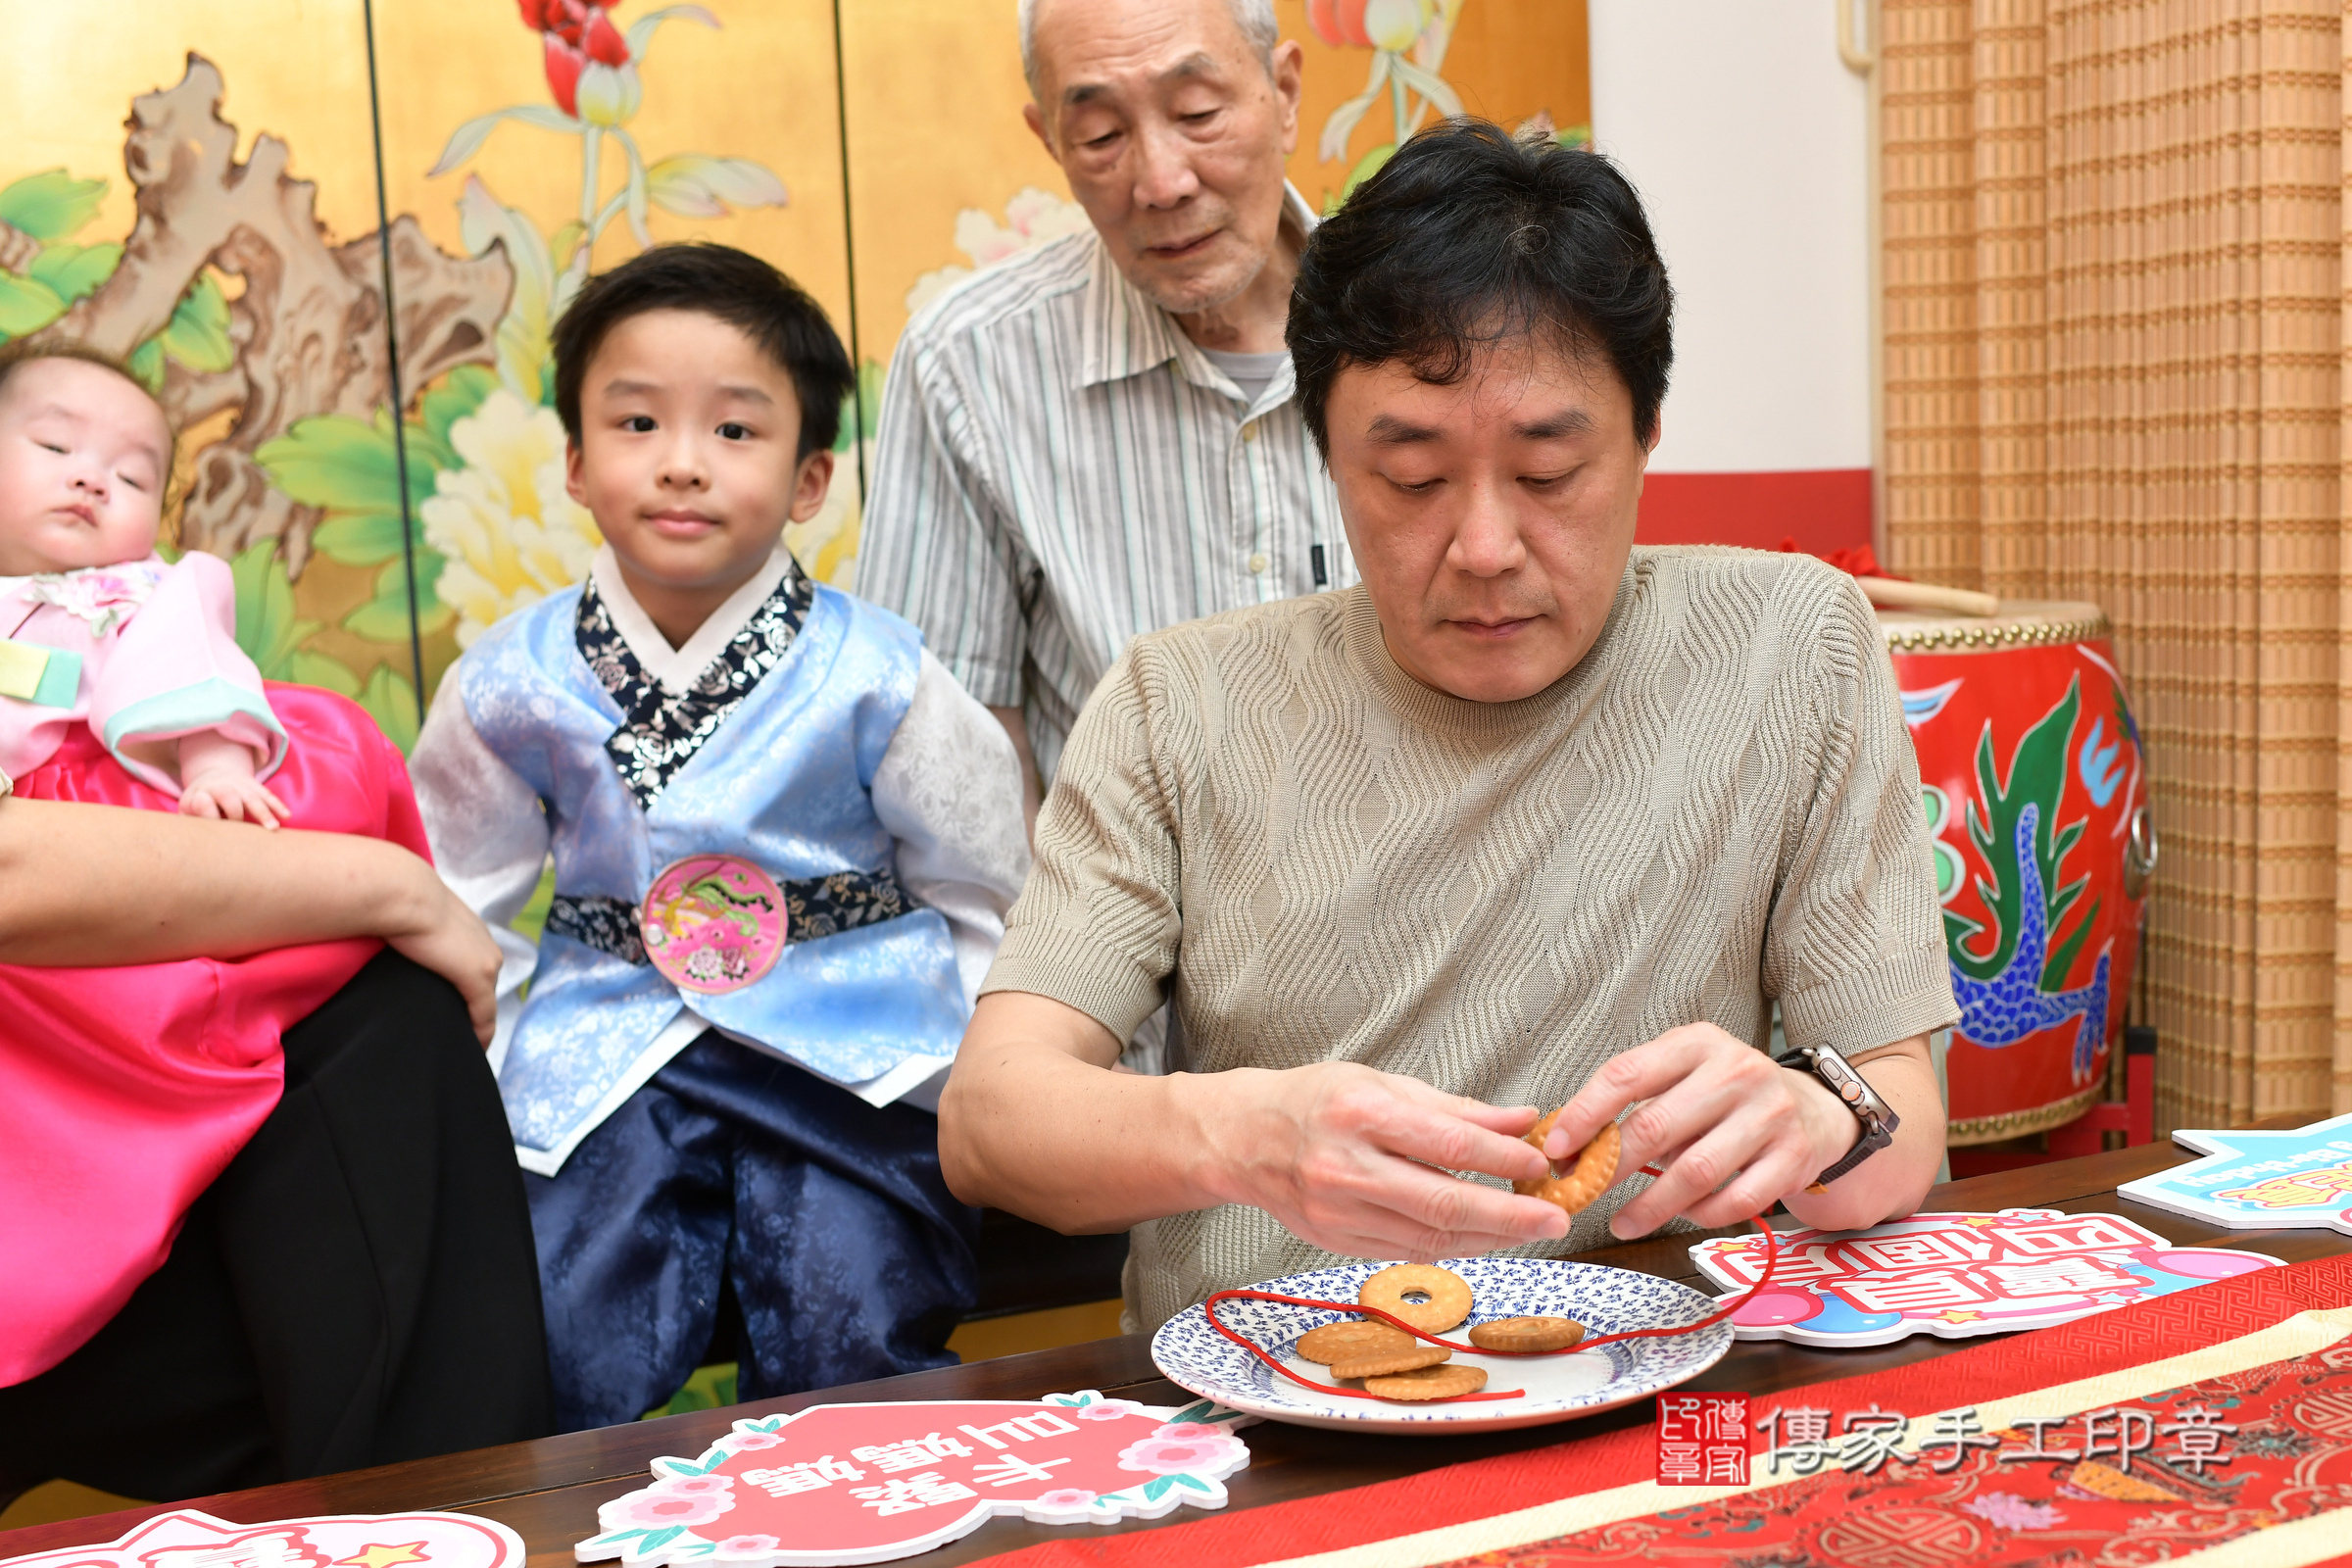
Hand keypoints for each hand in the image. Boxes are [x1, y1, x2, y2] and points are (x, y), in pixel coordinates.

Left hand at [177, 732, 286, 828]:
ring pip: (252, 796)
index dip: (209, 815)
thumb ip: (192, 821)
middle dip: (236, 813)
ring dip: (263, 812)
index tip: (216, 829)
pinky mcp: (254, 784)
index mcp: (199, 793)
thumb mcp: (188, 810)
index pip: (203, 802)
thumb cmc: (200, 802)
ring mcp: (238, 783)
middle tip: (242, 832)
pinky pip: (267, 794)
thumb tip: (200, 841)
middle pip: (228, 795)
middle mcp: (219, 785)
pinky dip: (277, 805)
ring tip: (273, 828)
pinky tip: (286, 816)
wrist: (213, 776)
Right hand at [382, 859, 500, 1045]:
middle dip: (473, 1014)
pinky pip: (484, 1016)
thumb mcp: (414, 917)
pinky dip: (481, 1034)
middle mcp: (487, 947)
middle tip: (457, 1037)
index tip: (457, 1012)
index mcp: (473, 933)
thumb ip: (416, 931)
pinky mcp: (478, 978)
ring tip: (462, 1046)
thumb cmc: (399, 901)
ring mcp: (486, 963)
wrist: (404, 894)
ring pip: (487, 1005)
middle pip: (485, 991)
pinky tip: (472, 1049)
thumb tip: (396, 943)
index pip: (476, 969)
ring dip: (476, 1026)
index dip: (469, 993)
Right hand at [1199, 1061, 1570, 1261]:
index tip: (1540, 1163)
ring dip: (1489, 1236)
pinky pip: (1408, 1250)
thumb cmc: (1316, 1100)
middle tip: (1556, 1217)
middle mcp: (1346, 1166)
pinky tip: (1482, 1237)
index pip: (1447, 1142)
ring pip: (1430, 1236)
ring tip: (1530, 1228)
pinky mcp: (1336, 1241)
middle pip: (1443, 1201)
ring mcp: (1338, 1211)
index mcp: (1360, 1113)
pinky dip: (1452, 1246)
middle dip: (1509, 1214)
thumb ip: (1453, 1107)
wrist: (1244, 1139)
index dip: (1501, 1159)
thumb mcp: (1382, 1082)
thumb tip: (1521, 1121)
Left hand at [1541, 1023, 1855, 1237]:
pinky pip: (1736, 1200)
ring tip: (1622, 1221)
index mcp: (1697, 1044)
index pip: (1626, 1074)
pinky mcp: (1794, 1157)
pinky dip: (1701, 1215)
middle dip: (1608, 1167)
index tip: (1556, 1147)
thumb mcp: (1685, 1072)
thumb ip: (1636, 1099)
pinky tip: (1682, 1215)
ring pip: (1695, 1172)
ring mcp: (1770, 1114)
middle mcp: (1737, 1072)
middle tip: (1581, 1193)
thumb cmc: (1728, 1094)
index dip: (1584, 1114)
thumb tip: (1571, 1146)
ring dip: (1650, 1206)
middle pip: (1656, 1127)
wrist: (1814, 1108)